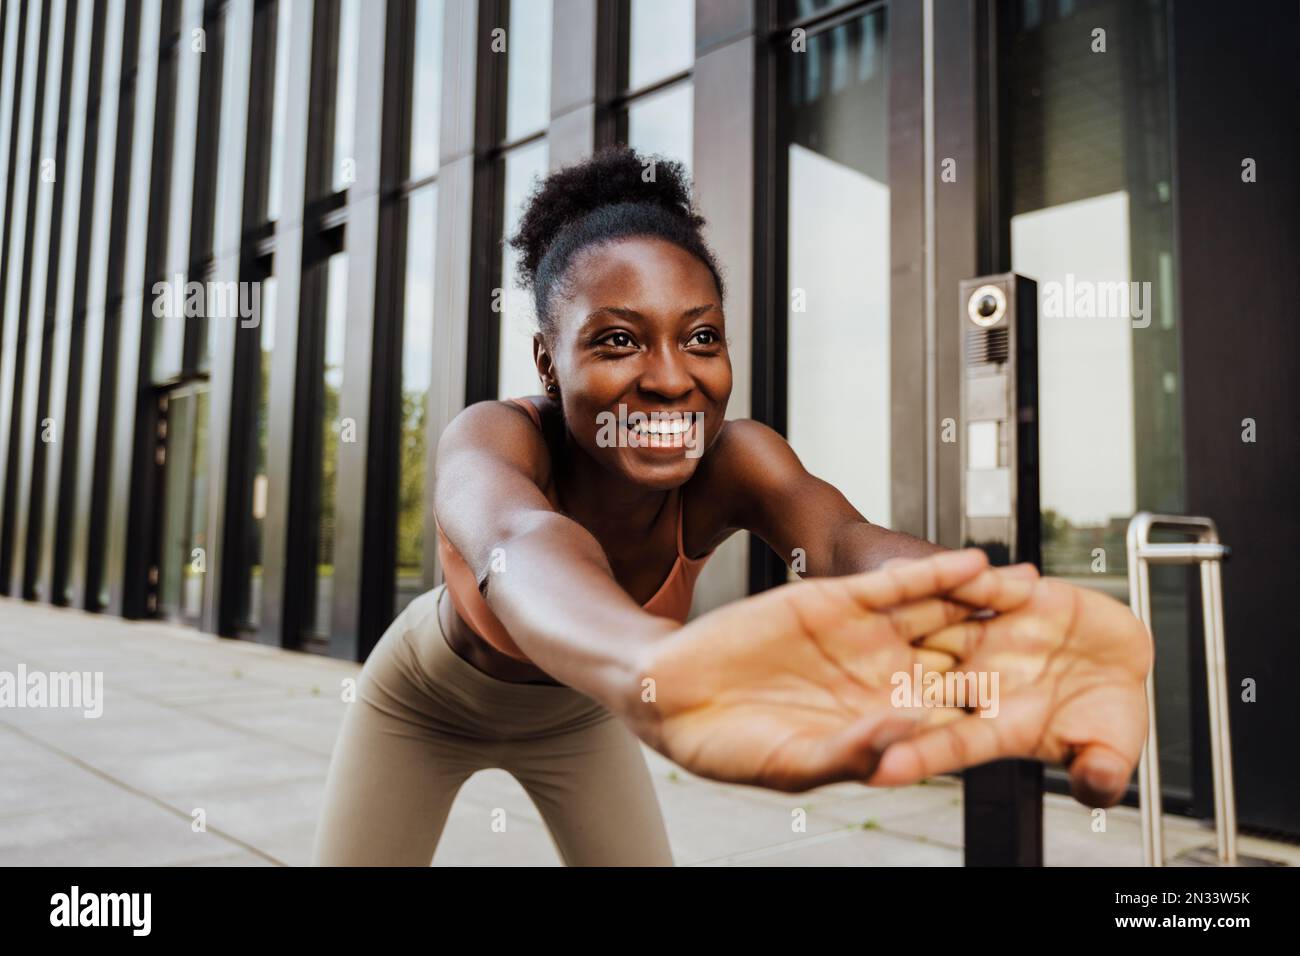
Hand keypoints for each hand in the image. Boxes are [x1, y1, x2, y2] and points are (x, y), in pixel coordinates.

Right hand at [626, 549, 1038, 791]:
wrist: (670, 689)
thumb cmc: (724, 743)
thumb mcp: (791, 763)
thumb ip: (853, 750)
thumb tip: (911, 736)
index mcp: (878, 727)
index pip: (951, 724)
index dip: (998, 718)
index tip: (1051, 715)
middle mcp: (879, 681)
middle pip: (959, 664)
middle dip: (1010, 652)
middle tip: (1067, 641)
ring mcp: (862, 639)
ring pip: (938, 618)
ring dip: (984, 604)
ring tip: (1036, 589)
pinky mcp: (837, 600)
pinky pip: (897, 585)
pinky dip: (934, 573)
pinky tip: (973, 562)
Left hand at [871, 574, 1152, 807]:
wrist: (1127, 662)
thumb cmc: (1108, 711)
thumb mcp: (1111, 747)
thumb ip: (1099, 769)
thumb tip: (1097, 786)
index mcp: (999, 724)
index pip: (951, 743)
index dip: (919, 755)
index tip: (883, 770)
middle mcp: (985, 681)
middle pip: (926, 684)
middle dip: (888, 688)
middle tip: (844, 694)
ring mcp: (994, 640)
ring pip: (942, 627)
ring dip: (911, 619)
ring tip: (870, 612)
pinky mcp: (1014, 602)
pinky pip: (982, 589)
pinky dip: (965, 579)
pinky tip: (934, 570)